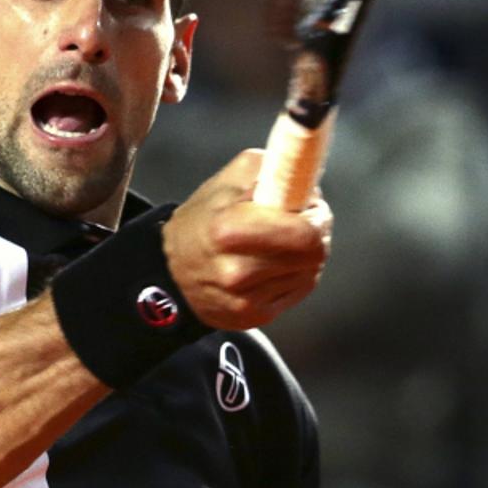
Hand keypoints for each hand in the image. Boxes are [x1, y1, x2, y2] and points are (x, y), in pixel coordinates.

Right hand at [164, 149, 331, 329]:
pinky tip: (272, 265)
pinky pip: (298, 290)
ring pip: (310, 272)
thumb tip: (306, 177)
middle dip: (315, 233)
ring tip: (279, 243)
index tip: (310, 207)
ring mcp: (247, 299)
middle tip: (300, 222)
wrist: (170, 275)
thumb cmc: (201, 222)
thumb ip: (268, 171)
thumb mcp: (225, 181)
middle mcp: (237, 271)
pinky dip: (294, 274)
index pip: (305, 233)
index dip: (317, 216)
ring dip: (304, 255)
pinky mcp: (255, 316)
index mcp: (228, 230)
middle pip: (314, 255)